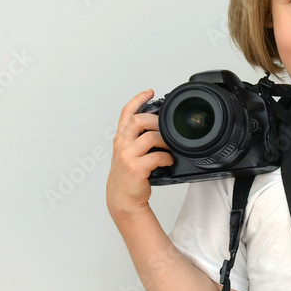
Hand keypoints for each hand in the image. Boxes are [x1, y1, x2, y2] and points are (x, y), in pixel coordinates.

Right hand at [106, 90, 174, 217]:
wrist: (122, 198)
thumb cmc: (128, 176)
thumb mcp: (127, 153)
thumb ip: (136, 139)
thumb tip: (157, 127)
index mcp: (120, 138)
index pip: (126, 113)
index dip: (138, 99)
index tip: (150, 92)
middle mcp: (122, 144)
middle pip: (139, 120)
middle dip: (156, 120)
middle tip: (166, 126)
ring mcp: (127, 156)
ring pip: (151, 137)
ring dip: (165, 140)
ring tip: (170, 146)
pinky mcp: (136, 168)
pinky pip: (157, 156)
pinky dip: (167, 157)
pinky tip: (168, 160)